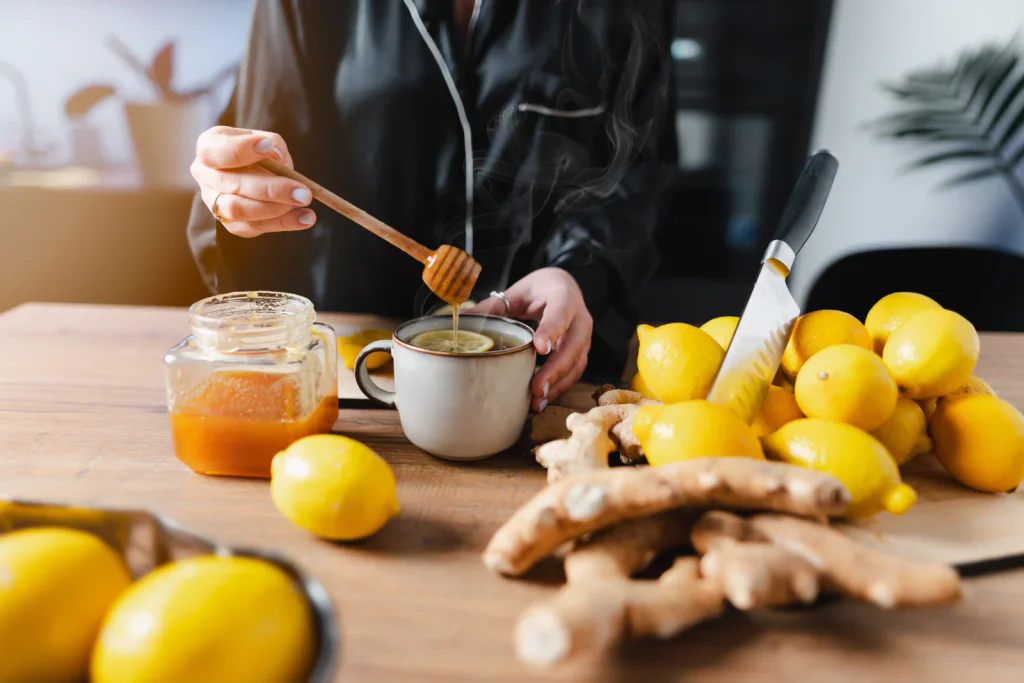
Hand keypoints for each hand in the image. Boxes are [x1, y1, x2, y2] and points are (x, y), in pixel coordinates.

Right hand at [190, 126, 315, 236]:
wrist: (251, 173)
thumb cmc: (257, 151)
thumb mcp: (263, 139)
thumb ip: (271, 144)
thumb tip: (278, 159)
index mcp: (208, 148)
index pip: (217, 151)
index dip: (241, 149)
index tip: (268, 147)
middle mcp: (205, 176)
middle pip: (232, 185)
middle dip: (270, 189)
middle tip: (303, 192)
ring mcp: (214, 202)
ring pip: (239, 210)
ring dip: (275, 208)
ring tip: (303, 202)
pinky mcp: (231, 224)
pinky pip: (254, 227)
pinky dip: (283, 223)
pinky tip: (305, 218)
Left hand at [468, 268, 592, 410]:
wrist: (565, 287)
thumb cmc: (540, 290)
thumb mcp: (518, 292)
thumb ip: (493, 306)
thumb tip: (463, 318)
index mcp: (563, 296)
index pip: (560, 313)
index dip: (551, 331)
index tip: (539, 349)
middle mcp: (580, 317)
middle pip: (572, 346)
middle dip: (555, 370)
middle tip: (536, 389)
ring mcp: (584, 336)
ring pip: (577, 363)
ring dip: (558, 384)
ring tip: (537, 401)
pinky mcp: (582, 351)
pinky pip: (575, 372)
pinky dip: (560, 386)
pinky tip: (543, 398)